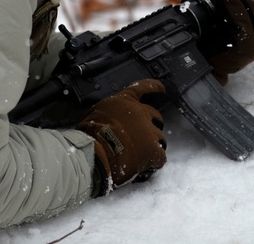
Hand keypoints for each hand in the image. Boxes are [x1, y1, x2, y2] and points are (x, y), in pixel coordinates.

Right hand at [75, 79, 167, 195]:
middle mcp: (140, 113)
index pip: (142, 88)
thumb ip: (106, 113)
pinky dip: (155, 161)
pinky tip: (148, 165)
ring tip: (145, 154)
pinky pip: (160, 156)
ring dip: (154, 144)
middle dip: (153, 123)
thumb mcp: (94, 114)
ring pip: (159, 137)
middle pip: (155, 115)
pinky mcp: (153, 150)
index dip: (153, 87)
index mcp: (125, 102)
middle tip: (145, 134)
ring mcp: (149, 131)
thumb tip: (104, 118)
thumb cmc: (91, 134)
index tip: (162, 88)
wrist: (97, 152)